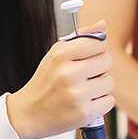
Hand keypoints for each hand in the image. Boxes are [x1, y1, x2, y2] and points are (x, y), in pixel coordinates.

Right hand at [5, 24, 114, 138]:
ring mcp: (76, 94)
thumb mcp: (55, 55)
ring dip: (100, 87)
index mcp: (61, 55)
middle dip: (99, 69)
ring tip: (84, 90)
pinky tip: (86, 102)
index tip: (88, 58)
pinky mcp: (84, 113)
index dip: (96, 51)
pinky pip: (109, 101)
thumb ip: (80, 38)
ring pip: (109, 82)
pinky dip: (100, 103)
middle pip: (106, 61)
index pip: (98, 44)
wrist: (28, 114)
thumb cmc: (44, 83)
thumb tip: (102, 24)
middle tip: (85, 76)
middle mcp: (68, 73)